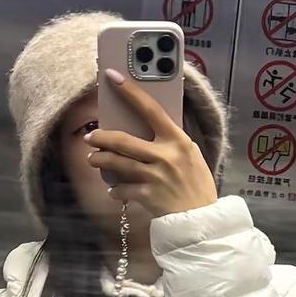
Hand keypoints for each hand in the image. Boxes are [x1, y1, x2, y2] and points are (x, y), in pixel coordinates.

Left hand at [86, 75, 217, 225]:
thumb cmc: (197, 185)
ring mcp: (155, 176)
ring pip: (117, 163)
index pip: (151, 109)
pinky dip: (115, 190)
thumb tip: (144, 129)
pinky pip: (123, 190)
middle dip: (102, 138)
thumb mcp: (191, 155)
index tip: (112, 77)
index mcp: (178, 140)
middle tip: (92, 137)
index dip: (130, 92)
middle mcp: (165, 156)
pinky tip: (114, 190)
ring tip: (93, 159)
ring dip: (100, 160)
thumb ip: (170, 142)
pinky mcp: (148, 196)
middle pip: (124, 140)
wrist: (202, 219)